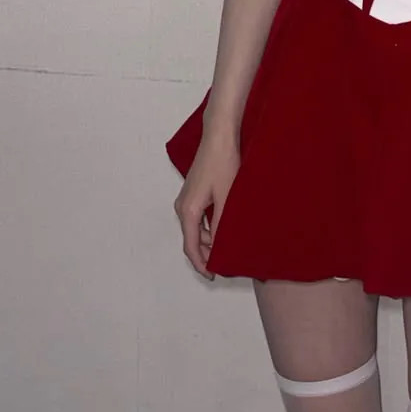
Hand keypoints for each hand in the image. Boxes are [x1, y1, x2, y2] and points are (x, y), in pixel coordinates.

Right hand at [174, 131, 239, 278]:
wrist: (219, 136)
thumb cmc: (223, 163)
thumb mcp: (226, 198)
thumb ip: (221, 224)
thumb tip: (219, 247)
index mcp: (188, 211)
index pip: (191, 247)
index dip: (201, 264)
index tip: (212, 275)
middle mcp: (182, 207)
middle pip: (191, 239)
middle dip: (206, 253)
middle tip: (225, 262)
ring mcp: (186, 199)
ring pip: (195, 229)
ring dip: (208, 240)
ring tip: (228, 246)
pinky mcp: (193, 193)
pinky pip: (197, 218)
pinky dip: (208, 228)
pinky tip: (223, 228)